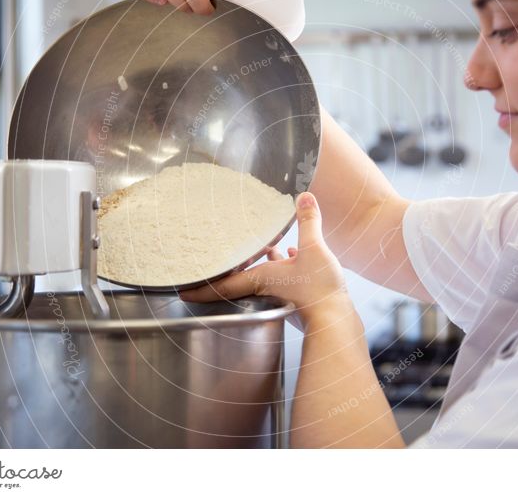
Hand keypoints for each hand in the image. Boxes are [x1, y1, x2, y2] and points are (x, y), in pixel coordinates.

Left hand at [179, 192, 352, 329]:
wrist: (336, 321)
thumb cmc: (318, 290)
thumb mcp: (314, 248)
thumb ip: (307, 221)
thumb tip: (303, 197)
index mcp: (259, 279)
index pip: (221, 285)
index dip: (199, 288)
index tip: (181, 290)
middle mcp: (266, 289)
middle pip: (241, 279)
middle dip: (233, 267)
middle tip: (220, 257)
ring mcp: (281, 296)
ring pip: (264, 277)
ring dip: (262, 262)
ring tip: (265, 245)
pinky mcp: (297, 299)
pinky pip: (284, 279)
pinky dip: (285, 266)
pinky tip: (295, 254)